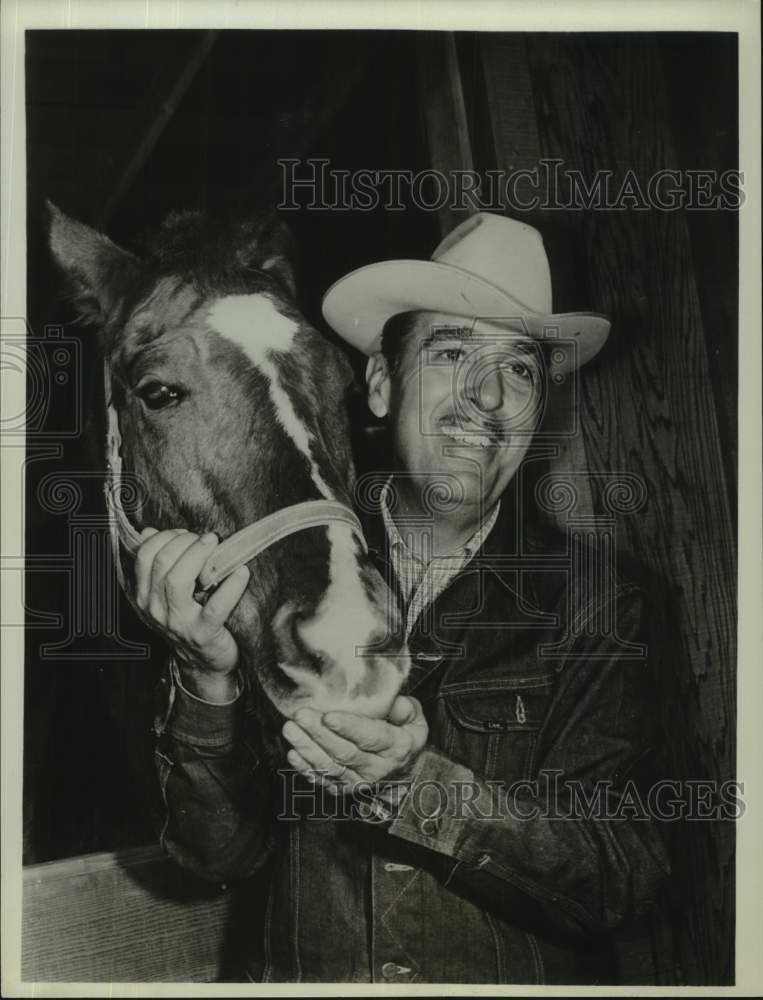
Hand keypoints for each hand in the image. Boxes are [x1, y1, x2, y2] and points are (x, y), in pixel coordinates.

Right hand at [135, 527, 249, 699]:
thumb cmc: (188, 619)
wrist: (204, 662)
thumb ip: (158, 562)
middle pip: (162, 562)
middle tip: (206, 539)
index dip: (166, 537)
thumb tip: (149, 532)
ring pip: (178, 580)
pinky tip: (242, 572)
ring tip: (217, 546)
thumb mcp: (166, 593)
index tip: (186, 534)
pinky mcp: (203, 633)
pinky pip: (216, 606)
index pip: (144, 555)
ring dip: (199, 555)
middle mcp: (154, 609)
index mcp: (143, 595)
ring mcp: (177, 623)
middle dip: (185, 541)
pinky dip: (231, 586)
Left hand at [282, 696, 428, 794]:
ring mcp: (357, 780)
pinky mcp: (342, 788)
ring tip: (290, 730)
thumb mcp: (416, 721)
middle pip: (345, 752)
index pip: (371, 737)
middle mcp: (376, 768)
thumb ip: (406, 709)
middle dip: (320, 734)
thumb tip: (393, 702)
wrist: (405, 774)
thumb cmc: (405, 737)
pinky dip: (305, 767)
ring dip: (307, 748)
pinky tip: (293, 752)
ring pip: (329, 767)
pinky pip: (322, 779)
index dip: (349, 727)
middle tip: (301, 715)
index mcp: (396, 747)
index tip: (329, 715)